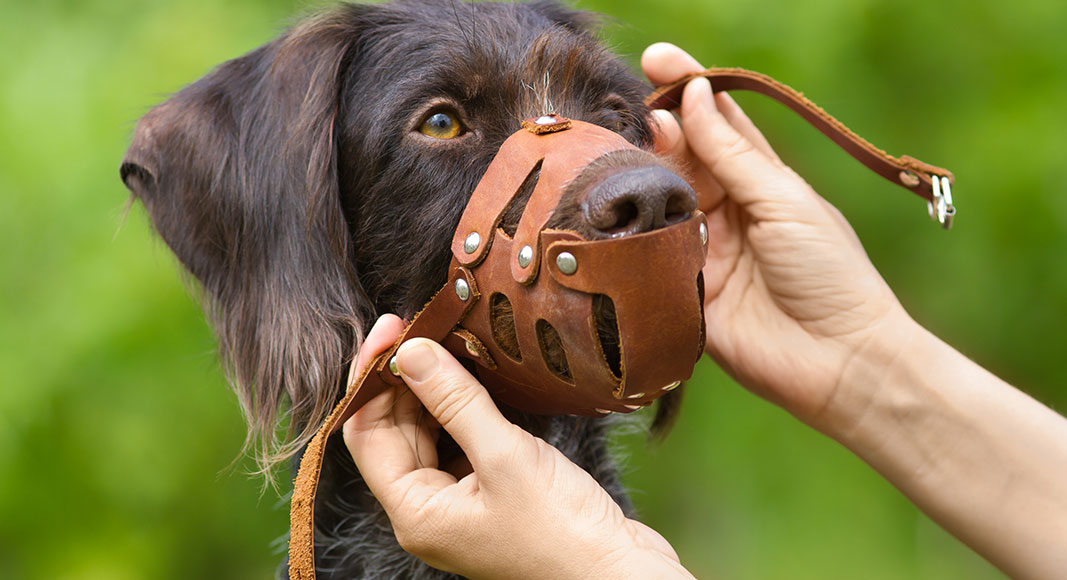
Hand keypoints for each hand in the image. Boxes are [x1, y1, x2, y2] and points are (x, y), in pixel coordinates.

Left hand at [343, 316, 693, 579]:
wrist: (620, 573)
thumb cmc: (563, 531)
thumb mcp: (505, 456)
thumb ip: (454, 401)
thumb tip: (410, 352)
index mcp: (415, 512)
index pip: (365, 433)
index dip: (371, 377)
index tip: (391, 328)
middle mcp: (428, 509)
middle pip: (392, 430)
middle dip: (403, 377)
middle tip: (422, 323)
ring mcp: (458, 502)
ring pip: (426, 432)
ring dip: (433, 388)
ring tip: (449, 340)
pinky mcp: (489, 491)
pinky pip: (459, 440)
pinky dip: (462, 406)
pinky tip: (477, 376)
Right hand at [642, 43, 913, 427]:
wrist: (839, 360)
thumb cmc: (830, 273)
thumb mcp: (784, 201)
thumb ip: (733, 153)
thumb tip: (693, 96)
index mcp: (758, 181)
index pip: (716, 122)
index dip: (687, 88)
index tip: (656, 59)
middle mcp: (724, 211)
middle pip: (679, 158)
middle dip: (656, 130)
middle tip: (639, 113)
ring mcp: (699, 251)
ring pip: (656, 202)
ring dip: (639, 177)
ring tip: (623, 153)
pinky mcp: (681, 292)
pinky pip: (646, 257)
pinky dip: (629, 234)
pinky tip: (613, 211)